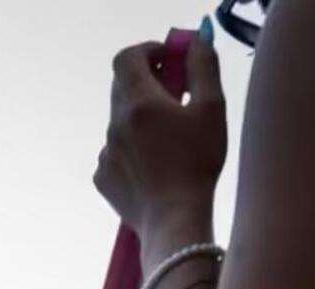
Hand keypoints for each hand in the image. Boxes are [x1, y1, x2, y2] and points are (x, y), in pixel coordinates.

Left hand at [94, 37, 227, 245]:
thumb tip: (196, 41)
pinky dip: (133, 148)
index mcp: (138, 104)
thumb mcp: (212, 108)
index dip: (147, 51)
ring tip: (170, 138)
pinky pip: (115, 151)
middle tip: (176, 94)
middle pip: (122, 88)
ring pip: (120, 122)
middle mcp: (114, 125)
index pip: (126, 58)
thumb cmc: (197, 163)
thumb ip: (203, 67)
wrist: (173, 219)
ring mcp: (104, 152)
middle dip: (147, 83)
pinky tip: (156, 165)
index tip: (167, 58)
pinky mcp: (102, 176)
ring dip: (141, 119)